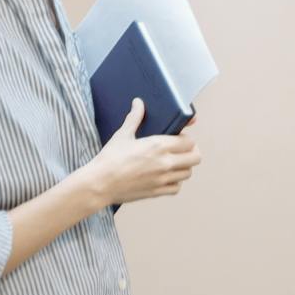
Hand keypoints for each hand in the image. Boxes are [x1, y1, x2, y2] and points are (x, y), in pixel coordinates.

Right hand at [86, 99, 202, 207]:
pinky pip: (177, 188)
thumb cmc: (109, 159)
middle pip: (196, 157)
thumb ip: (134, 118)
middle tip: (182, 151)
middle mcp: (165, 162)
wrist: (98, 184)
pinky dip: (175, 182)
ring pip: (188, 173)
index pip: (189, 142)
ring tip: (174, 163)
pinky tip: (166, 177)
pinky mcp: (157, 191)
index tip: (179, 139)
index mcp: (158, 145)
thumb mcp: (122, 135)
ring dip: (184, 167)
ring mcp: (162, 178)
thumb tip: (138, 103)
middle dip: (191, 152)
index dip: (186, 139)